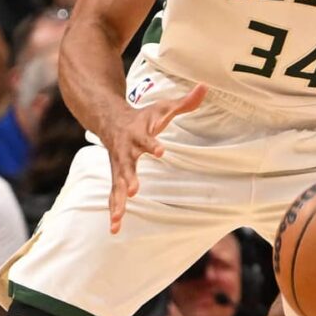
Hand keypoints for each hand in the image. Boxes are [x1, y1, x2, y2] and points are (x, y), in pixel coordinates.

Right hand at [101, 86, 208, 231]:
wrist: (109, 119)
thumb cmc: (143, 116)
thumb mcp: (163, 108)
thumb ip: (184, 102)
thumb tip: (205, 87)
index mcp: (137, 134)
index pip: (146, 139)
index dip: (153, 144)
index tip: (161, 150)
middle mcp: (125, 151)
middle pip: (126, 166)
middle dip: (128, 178)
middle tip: (133, 191)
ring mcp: (118, 166)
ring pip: (116, 185)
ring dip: (117, 203)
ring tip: (117, 220)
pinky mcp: (115, 177)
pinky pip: (113, 196)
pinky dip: (114, 211)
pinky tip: (115, 228)